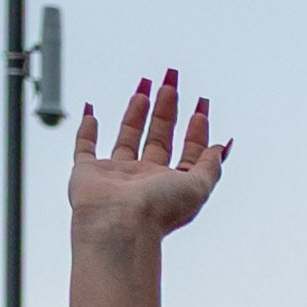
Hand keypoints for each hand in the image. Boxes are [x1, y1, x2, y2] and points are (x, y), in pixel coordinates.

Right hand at [71, 71, 226, 243]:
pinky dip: (86, 130)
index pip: (189, 151)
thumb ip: (211, 166)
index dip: (197, 129)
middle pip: (160, 136)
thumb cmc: (160, 210)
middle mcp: (146, 179)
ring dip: (136, 111)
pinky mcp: (86, 173)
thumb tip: (222, 145)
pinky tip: (92, 112)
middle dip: (167, 108)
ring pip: (128, 137)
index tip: (201, 105)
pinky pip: (84, 147)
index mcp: (173, 184)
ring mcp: (116, 175)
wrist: (118, 225)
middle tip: (171, 80)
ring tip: (145, 86)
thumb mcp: (198, 187)